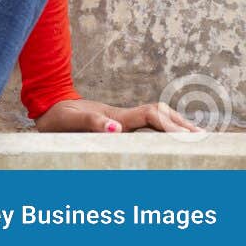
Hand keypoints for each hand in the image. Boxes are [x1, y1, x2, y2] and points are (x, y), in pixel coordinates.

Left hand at [36, 97, 200, 134]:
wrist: (45, 107)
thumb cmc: (55, 115)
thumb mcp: (67, 119)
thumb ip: (90, 121)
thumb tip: (116, 128)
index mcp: (114, 117)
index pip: (149, 116)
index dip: (167, 124)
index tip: (184, 135)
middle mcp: (121, 117)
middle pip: (158, 115)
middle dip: (179, 124)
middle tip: (200, 137)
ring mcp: (120, 120)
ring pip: (154, 118)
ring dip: (174, 125)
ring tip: (194, 137)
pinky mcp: (116, 124)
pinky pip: (145, 125)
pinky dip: (162, 129)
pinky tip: (170, 137)